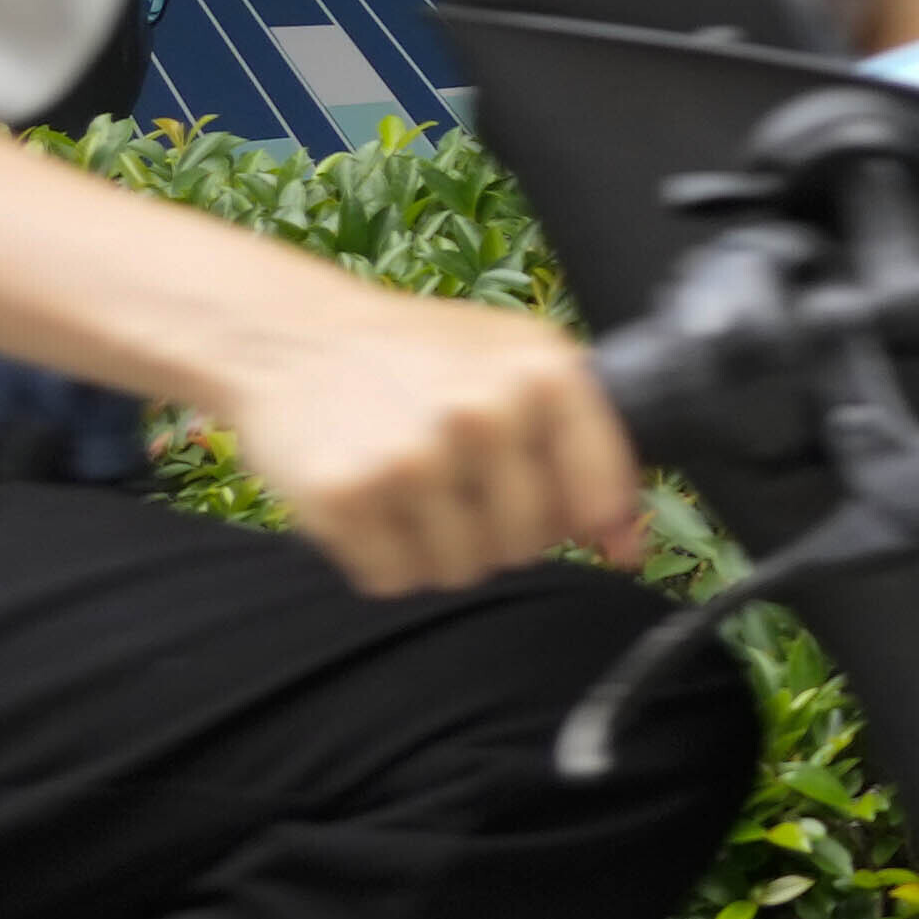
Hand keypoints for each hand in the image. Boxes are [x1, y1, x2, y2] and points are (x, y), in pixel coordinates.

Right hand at [193, 280, 639, 592]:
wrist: (291, 339)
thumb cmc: (416, 356)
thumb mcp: (517, 364)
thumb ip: (586, 446)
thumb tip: (628, 547)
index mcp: (542, 373)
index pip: (601, 495)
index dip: (582, 516)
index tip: (557, 507)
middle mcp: (483, 414)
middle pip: (527, 544)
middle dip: (497, 530)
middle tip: (457, 482)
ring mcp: (411, 458)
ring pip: (461, 570)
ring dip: (437, 547)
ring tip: (410, 487)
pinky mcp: (346, 498)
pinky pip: (393, 579)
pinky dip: (382, 557)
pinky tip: (371, 501)